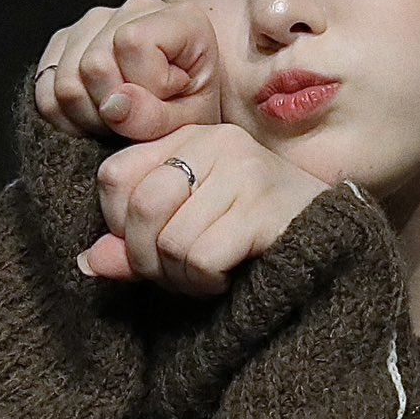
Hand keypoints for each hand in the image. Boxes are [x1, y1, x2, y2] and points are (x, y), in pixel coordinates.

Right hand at [33, 0, 220, 141]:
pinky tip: (95, 117)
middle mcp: (134, 9)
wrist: (183, 104)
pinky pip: (44, 88)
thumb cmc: (191, 107)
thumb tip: (113, 106)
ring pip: (64, 80)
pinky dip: (64, 116)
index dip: (144, 86)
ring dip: (88, 116)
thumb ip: (155, 117)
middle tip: (137, 119)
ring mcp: (95, 21)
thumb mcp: (189, 121)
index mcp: (179, 17)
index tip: (166, 100)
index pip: (132, 42)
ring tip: (119, 119)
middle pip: (92, 64)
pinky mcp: (66, 42)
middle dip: (112, 110)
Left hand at [80, 124, 332, 294]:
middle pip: (140, 207)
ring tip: (208, 276)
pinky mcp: (264, 206)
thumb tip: (87, 263)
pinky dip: (206, 281)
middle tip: (178, 274)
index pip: (114, 175)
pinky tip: (229, 276)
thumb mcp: (185, 228)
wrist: (332, 242)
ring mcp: (244, 171)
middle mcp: (216, 142)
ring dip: (181, 276)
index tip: (148, 247)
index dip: (117, 224)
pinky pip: (202, 257)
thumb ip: (134, 241)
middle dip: (147, 258)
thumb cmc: (250, 234)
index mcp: (190, 137)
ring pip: (171, 239)